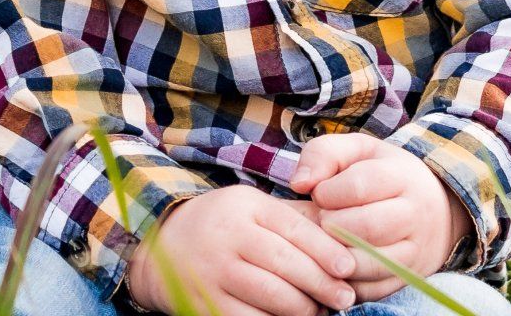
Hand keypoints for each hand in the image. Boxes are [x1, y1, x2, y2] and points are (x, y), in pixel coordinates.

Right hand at [126, 185, 357, 315]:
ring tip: (318, 310)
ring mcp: (213, 272)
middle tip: (344, 297)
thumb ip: (293, 219)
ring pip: (272, 297)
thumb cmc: (223, 225)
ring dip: (303, 308)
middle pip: (286, 265)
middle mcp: (227, 236)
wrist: (162, 245)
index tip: (348, 268)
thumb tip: (344, 238)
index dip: (326, 250)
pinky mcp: (205, 303)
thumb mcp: (251, 208)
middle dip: (322, 284)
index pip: (294, 228)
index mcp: (243, 206)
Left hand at [289, 135, 471, 304]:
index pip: (359, 186)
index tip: (319, 194)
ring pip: (369, 262)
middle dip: (330, 224)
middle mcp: (416, 216)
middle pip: (365, 226)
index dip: (327, 192)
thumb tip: (298, 184)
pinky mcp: (409, 279)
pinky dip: (347, 280)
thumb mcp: (356, 151)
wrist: (435, 209)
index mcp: (402, 177)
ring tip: (326, 239)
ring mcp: (416, 251)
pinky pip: (373, 289)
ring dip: (335, 254)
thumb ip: (323, 155)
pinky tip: (335, 262)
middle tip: (321, 219)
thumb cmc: (382, 173)